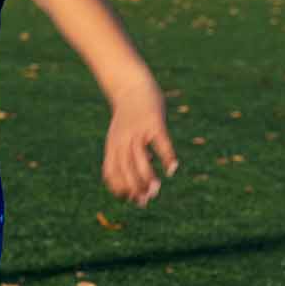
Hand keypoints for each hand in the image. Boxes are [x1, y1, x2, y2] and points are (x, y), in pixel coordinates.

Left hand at [103, 79, 178, 206]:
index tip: (132, 199)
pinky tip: (172, 168)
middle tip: (147, 200)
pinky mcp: (154, 122)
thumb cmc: (129, 116)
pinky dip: (167, 157)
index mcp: (113, 145)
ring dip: (148, 178)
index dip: (120, 189)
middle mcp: (122, 140)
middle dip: (135, 188)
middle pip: (125, 170)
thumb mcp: (120, 136)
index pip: (111, 173)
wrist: (131, 85)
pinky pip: (161, 143)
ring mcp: (138, 131)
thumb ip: (127, 157)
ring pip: (140, 160)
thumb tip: (144, 181)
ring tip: (157, 189)